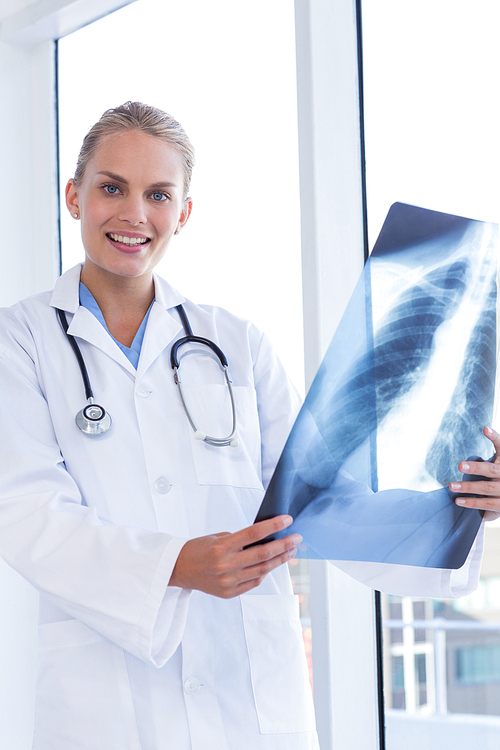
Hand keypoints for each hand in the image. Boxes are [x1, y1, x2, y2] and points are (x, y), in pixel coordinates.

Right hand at [168, 515, 300, 597]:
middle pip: (263, 554)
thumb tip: (265, 538)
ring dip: (279, 560)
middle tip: (296, 538)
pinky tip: (272, 564)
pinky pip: (254, 582)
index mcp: (222, 548)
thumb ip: (240, 540)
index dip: (273, 526)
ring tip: (290, 551)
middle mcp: (226, 566)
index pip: (254, 534)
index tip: (287, 520)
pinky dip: (264, 572)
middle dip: (284, 545)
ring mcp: (228, 582)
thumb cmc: (197, 549)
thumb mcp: (217, 537)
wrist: (178, 570)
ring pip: (262, 570)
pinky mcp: (229, 593)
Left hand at [450, 427, 499, 516]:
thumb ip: (483, 459)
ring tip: (452, 486)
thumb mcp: (494, 464)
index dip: (495, 437)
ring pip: (487, 487)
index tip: (485, 429)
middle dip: (476, 467)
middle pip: (492, 470)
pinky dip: (472, 503)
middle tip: (460, 466)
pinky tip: (458, 501)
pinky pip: (487, 503)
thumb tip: (471, 439)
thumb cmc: (497, 479)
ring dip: (468, 487)